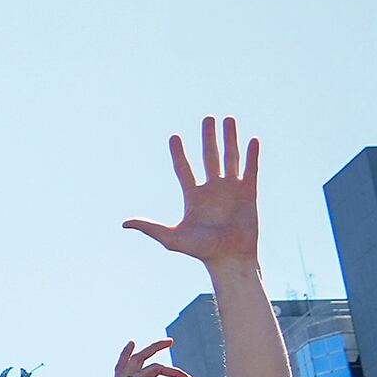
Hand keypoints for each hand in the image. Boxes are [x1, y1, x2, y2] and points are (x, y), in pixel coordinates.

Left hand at [126, 116, 263, 271]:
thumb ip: (150, 228)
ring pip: (230, 159)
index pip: (183, 170)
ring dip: (230, 139)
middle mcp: (212, 190)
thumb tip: (124, 223)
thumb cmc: (201, 251)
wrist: (230, 259)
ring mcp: (231, 190)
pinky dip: (252, 155)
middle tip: (208, 118)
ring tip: (229, 120)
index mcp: (193, 197)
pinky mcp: (248, 194)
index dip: (178, 154)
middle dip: (209, 137)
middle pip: (209, 157)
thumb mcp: (172, 238)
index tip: (173, 137)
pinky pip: (250, 170)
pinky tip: (252, 140)